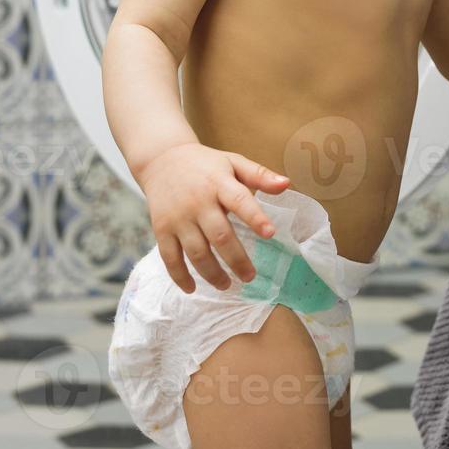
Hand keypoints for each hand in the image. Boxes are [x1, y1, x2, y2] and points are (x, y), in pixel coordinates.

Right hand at [139, 143, 291, 292]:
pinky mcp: (161, 228)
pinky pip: (169, 257)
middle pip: (220, 235)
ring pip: (196, 251)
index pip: (240, 201)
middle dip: (237, 260)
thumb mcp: (232, 162)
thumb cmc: (204, 164)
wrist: (161, 159)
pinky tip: (192, 289)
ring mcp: (178, 217)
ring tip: (228, 285)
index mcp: (219, 183)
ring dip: (212, 273)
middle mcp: (198, 202)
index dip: (255, 218)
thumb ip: (259, 175)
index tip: (270, 234)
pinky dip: (180, 276)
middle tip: (251, 277)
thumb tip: (287, 184)